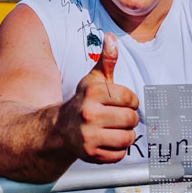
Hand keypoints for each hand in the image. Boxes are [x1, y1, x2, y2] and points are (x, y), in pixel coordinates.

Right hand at [55, 34, 139, 163]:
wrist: (60, 128)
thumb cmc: (84, 101)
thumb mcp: (93, 80)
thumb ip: (106, 60)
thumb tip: (111, 37)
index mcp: (92, 93)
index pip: (131, 98)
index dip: (130, 101)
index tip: (120, 102)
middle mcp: (88, 114)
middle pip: (131, 119)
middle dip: (129, 119)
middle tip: (117, 118)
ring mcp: (89, 136)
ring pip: (128, 138)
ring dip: (126, 135)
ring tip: (114, 130)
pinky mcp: (91, 154)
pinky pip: (120, 155)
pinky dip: (118, 150)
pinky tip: (108, 142)